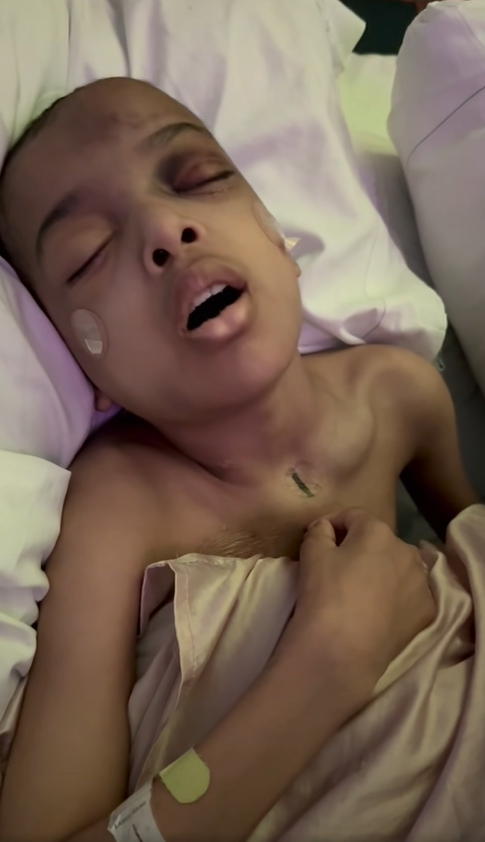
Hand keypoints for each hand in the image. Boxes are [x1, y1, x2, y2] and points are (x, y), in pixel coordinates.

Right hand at [293, 508, 435, 686]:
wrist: (342, 649)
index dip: (333, 525)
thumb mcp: (312, 553)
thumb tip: (326, 528)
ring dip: (382, 571)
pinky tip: (378, 611)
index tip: (319, 540)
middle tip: (339, 569)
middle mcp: (406, 550)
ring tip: (360, 592)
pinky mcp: (426, 611)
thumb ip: (319, 531)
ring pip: (398, 567)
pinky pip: (409, 595)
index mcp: (378, 531)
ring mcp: (421, 582)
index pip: (353, 517)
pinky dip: (396, 598)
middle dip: (360, 549)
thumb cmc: (324, 593)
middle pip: (379, 541)